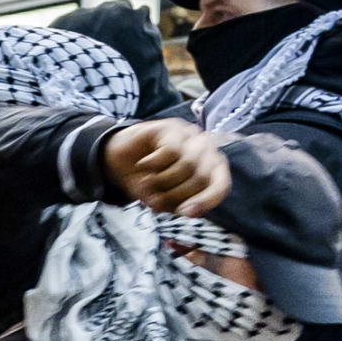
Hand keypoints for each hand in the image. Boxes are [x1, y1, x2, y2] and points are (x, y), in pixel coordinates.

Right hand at [101, 121, 230, 216]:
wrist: (120, 160)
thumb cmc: (149, 180)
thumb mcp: (164, 200)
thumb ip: (178, 205)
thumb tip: (188, 211)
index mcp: (211, 170)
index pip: (221, 186)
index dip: (206, 201)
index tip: (186, 213)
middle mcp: (206, 151)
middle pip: (202, 178)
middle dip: (176, 194)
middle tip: (156, 198)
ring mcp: (190, 136)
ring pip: (187, 164)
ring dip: (162, 180)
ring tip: (148, 181)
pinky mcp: (172, 127)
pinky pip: (170, 151)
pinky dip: (152, 164)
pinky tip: (143, 165)